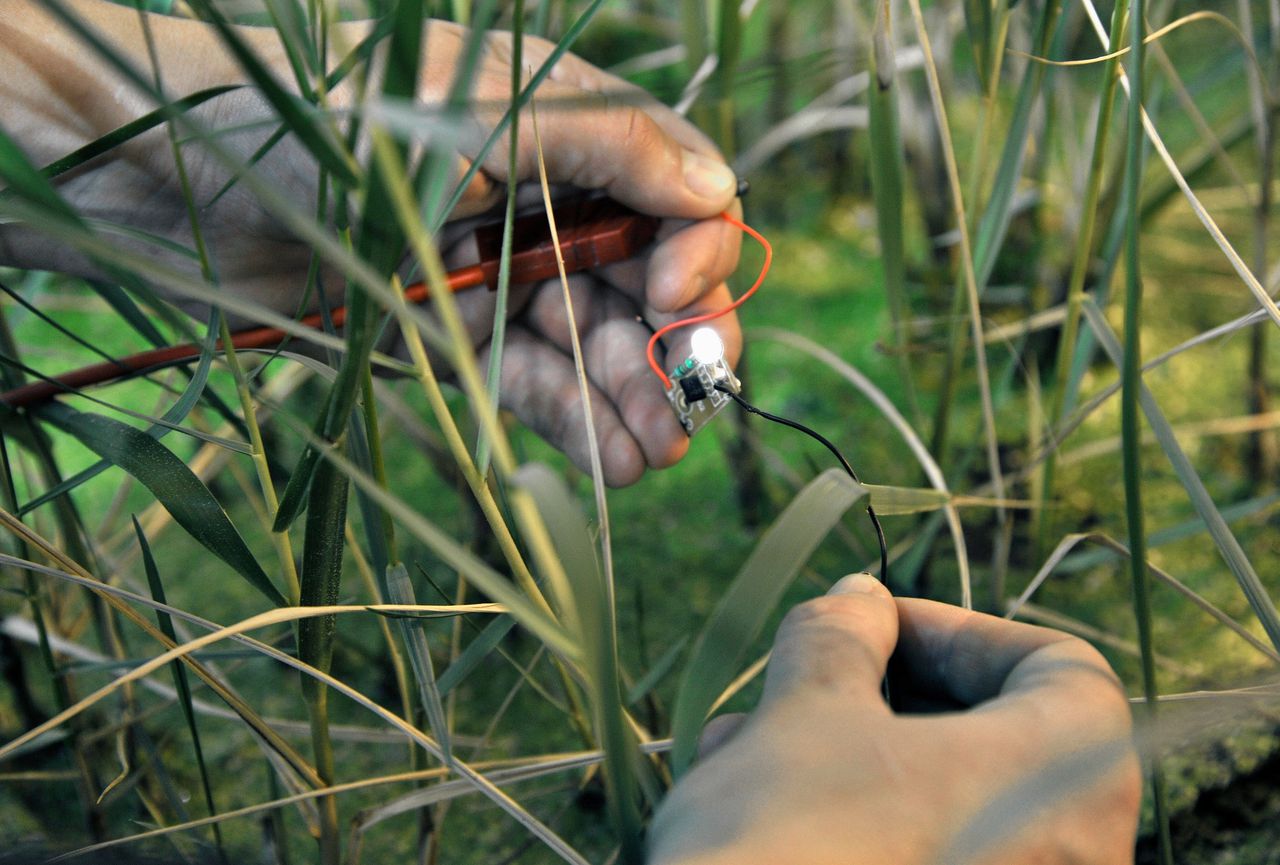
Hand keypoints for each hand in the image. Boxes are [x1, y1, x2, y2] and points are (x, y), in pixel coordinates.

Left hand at [0, 2, 742, 485]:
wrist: (173, 181)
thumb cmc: (322, 117)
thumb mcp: (482, 111)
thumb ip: (613, 143)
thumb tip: (722, 189)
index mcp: (564, 130)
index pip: (676, 196)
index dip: (697, 253)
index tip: (670, 298)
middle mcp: (543, 202)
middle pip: (645, 284)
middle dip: (674, 348)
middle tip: (693, 410)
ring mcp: (499, 276)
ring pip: (595, 345)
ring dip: (634, 401)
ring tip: (658, 456)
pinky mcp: (454, 340)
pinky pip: (533, 385)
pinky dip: (574, 421)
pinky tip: (614, 460)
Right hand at [649, 574, 1140, 864]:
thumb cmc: (794, 841)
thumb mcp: (806, 713)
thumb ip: (842, 638)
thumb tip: (859, 600)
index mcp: (1069, 782)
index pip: (1061, 669)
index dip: (958, 630)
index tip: (870, 626)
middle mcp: (1073, 861)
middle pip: (993, 739)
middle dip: (878, 697)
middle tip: (805, 682)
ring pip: (942, 807)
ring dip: (843, 758)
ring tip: (744, 747)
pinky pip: (924, 861)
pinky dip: (856, 827)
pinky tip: (755, 812)